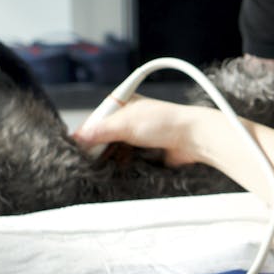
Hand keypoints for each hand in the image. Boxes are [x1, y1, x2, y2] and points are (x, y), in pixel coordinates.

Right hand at [72, 96, 209, 167]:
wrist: (194, 138)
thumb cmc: (167, 122)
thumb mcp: (127, 124)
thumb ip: (101, 130)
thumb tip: (80, 137)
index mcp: (124, 106)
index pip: (97, 120)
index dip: (87, 134)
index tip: (79, 147)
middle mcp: (131, 120)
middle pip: (105, 137)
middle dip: (100, 148)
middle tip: (92, 160)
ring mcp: (140, 137)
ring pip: (117, 151)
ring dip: (113, 158)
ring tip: (108, 164)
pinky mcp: (149, 152)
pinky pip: (130, 160)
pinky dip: (125, 164)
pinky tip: (124, 167)